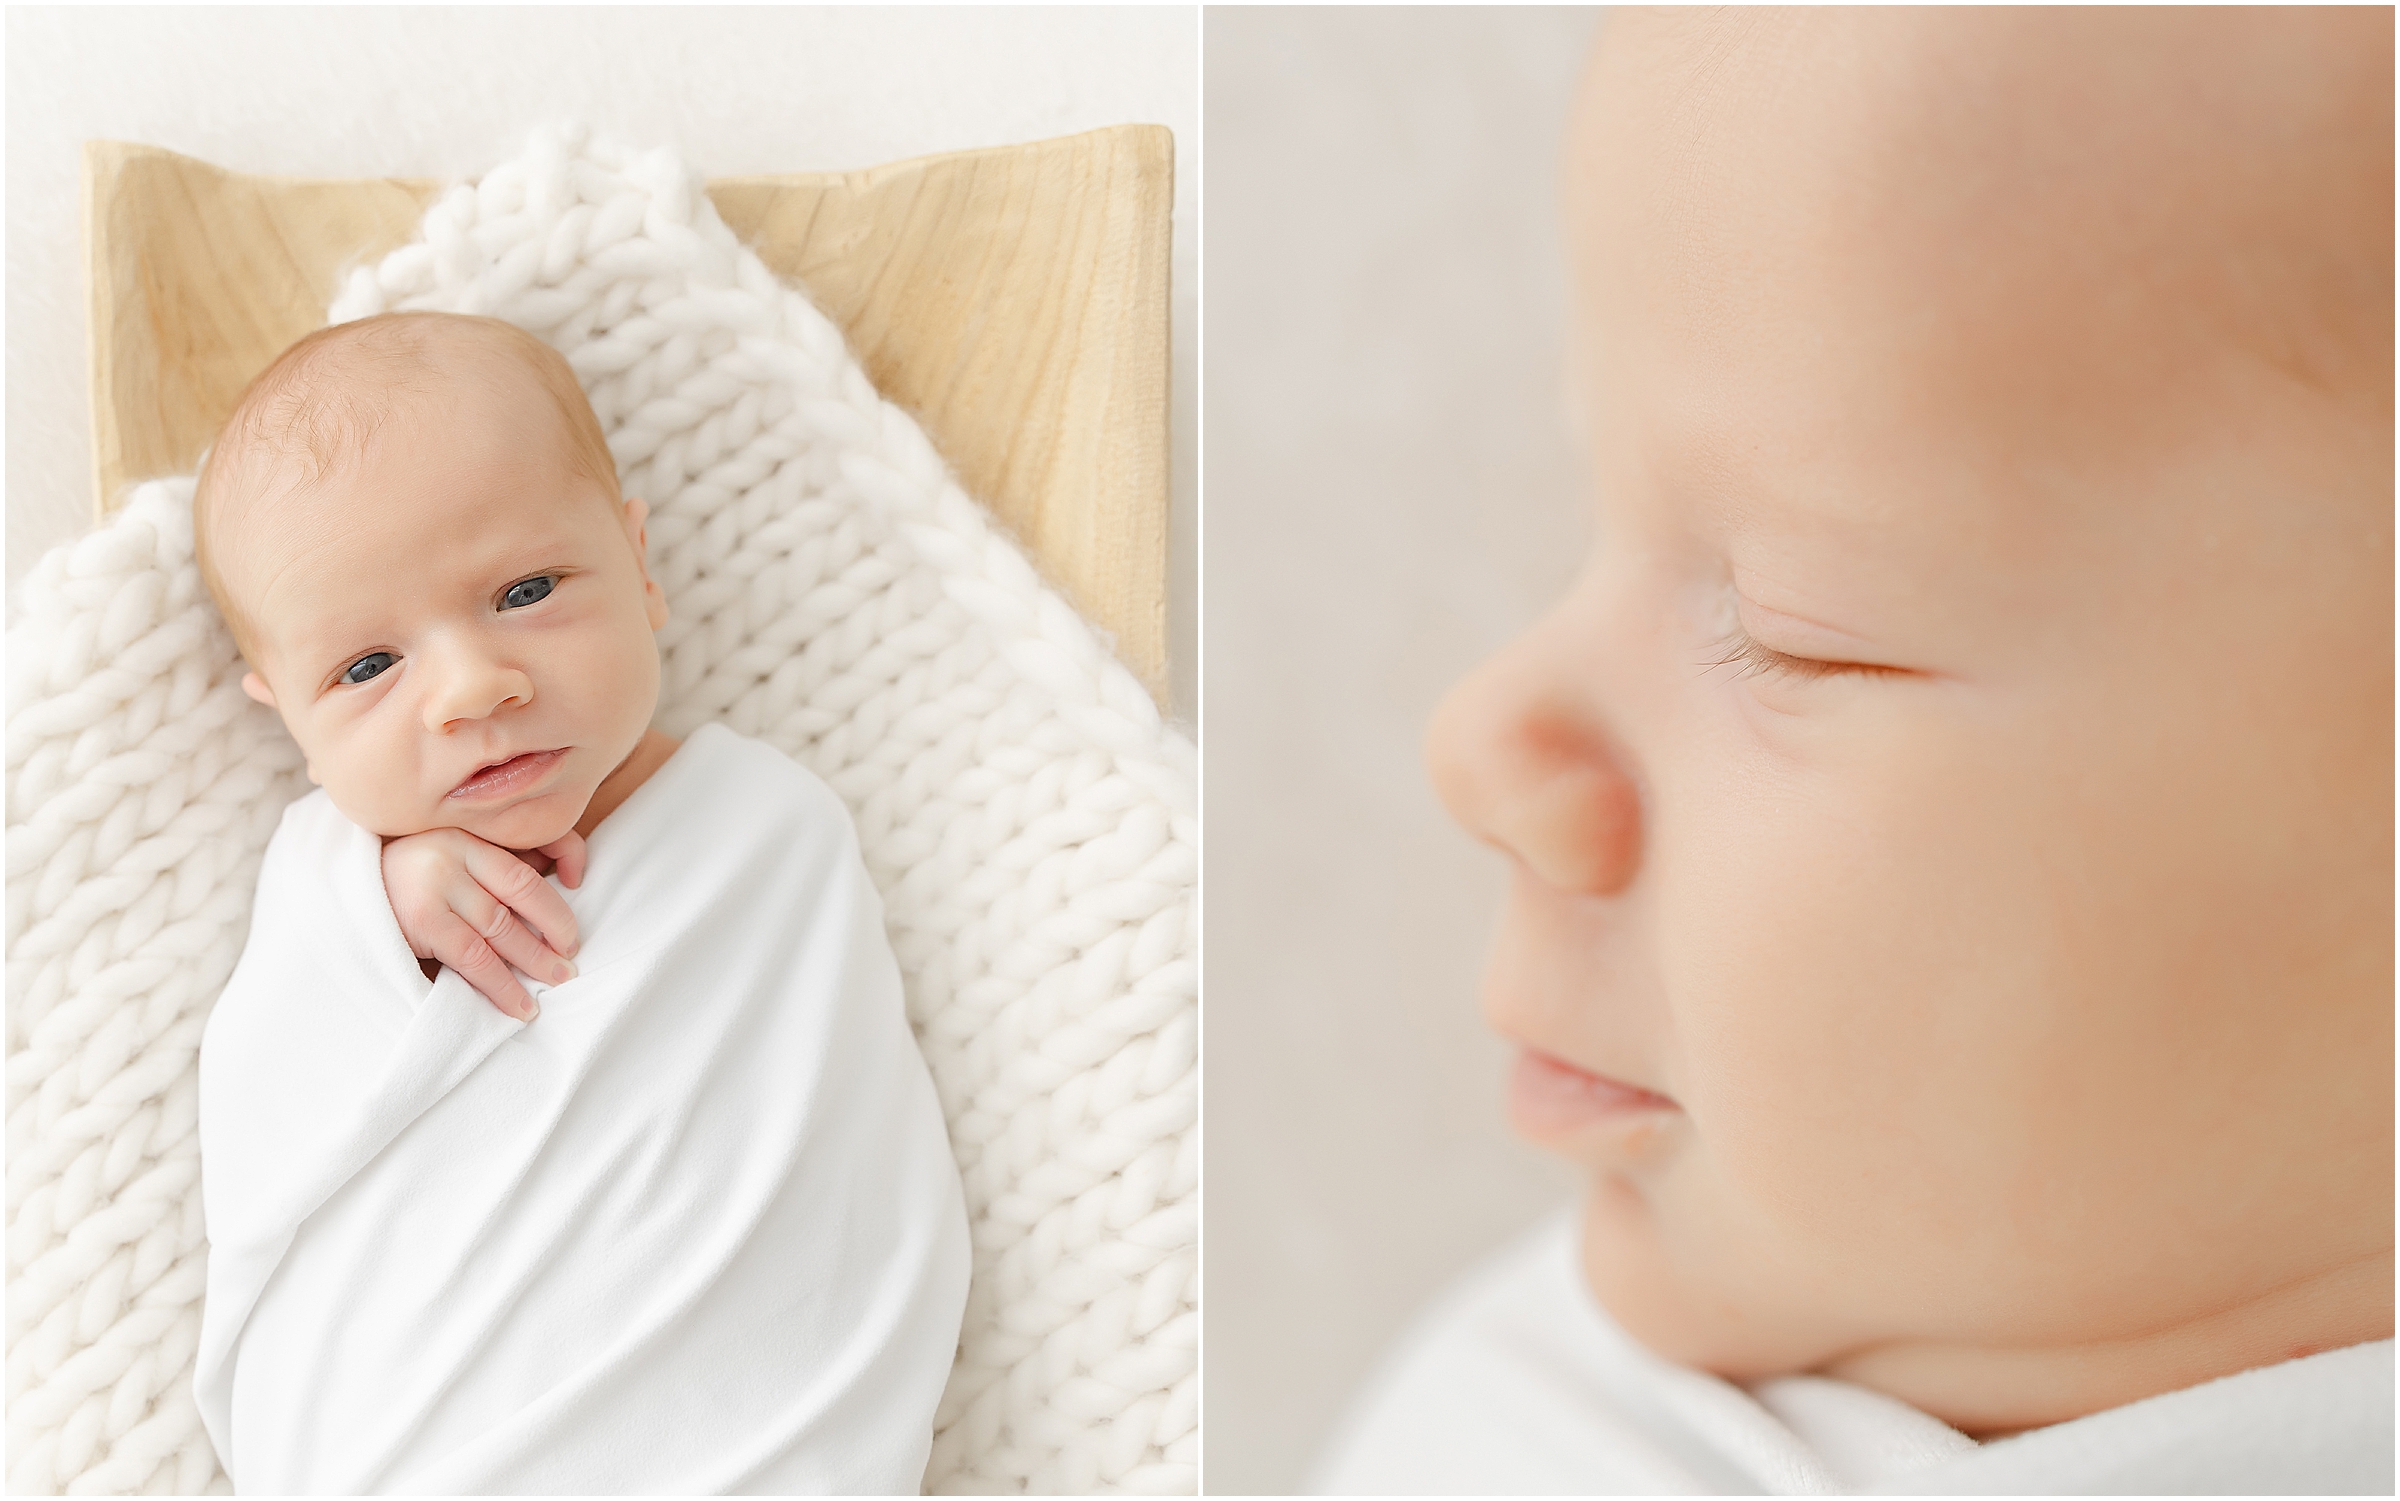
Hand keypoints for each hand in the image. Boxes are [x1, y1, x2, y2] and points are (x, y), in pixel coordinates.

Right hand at [379, 827, 587, 1019]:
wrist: (336, 894)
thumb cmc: (402, 883)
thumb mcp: (445, 859)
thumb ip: (491, 865)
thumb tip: (557, 878)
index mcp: (468, 833)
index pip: (532, 841)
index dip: (568, 854)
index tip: (579, 882)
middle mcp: (456, 851)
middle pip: (524, 889)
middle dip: (556, 926)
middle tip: (572, 957)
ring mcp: (438, 883)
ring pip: (502, 927)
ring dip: (535, 961)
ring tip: (556, 982)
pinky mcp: (423, 918)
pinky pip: (475, 956)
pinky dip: (501, 985)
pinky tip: (518, 1005)